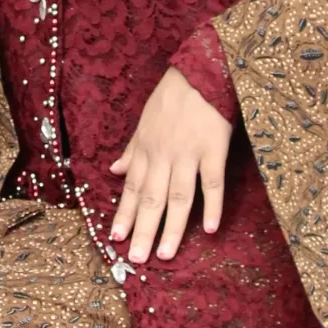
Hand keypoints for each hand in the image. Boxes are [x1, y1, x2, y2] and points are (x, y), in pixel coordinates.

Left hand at [108, 66, 233, 266]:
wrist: (203, 69)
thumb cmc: (174, 95)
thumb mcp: (145, 119)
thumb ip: (132, 149)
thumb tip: (114, 171)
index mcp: (146, 148)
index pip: (133, 188)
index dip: (125, 214)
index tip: (116, 239)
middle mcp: (163, 154)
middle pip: (152, 198)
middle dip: (144, 230)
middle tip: (137, 259)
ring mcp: (189, 152)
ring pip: (178, 196)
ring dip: (172, 227)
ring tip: (166, 254)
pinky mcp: (214, 148)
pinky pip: (212, 181)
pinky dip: (212, 205)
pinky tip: (209, 228)